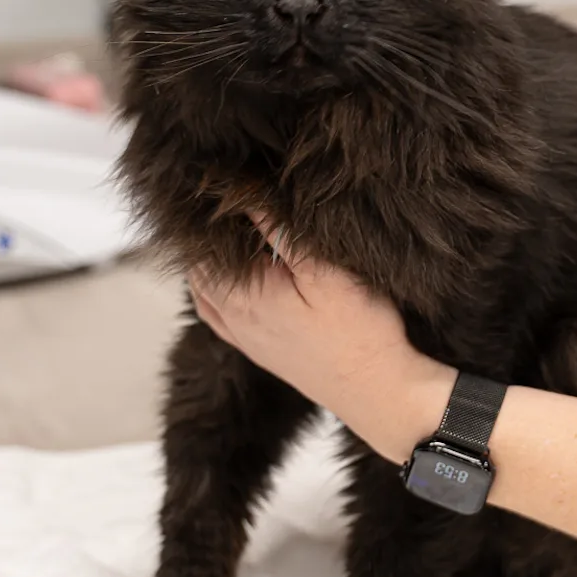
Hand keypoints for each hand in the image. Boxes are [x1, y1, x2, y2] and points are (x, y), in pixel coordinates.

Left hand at [188, 215, 455, 459]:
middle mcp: (233, 317)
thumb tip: (243, 194)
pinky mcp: (256, 349)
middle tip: (230, 203)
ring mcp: (242, 336)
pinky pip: (216, 315)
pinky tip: (230, 277)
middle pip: (200, 265)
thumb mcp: (327, 272)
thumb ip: (281, 233)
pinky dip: (213, 289)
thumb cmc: (360, 331)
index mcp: (244, 295)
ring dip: (210, 261)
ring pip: (204, 289)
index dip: (214, 211)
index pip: (207, 243)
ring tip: (231, 233)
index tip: (226, 185)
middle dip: (209, 235)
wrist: (376, 391)